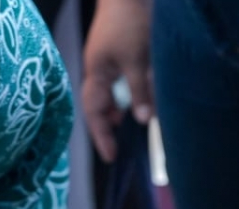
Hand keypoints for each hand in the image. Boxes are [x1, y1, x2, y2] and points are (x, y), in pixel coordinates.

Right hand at [83, 0, 153, 160]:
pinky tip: (140, 101)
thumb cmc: (130, 21)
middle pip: (98, 105)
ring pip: (111, 94)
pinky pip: (121, 82)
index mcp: (97, 71)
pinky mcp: (123, 53)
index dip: (102, 135)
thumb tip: (144, 121)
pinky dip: (129, 95)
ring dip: (118, 111)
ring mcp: (110, 60)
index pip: (94, 111)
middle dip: (105, 126)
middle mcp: (100, 68)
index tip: (111, 157)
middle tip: (116, 147)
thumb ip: (141, 90)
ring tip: (125, 126)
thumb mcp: (137, 59)